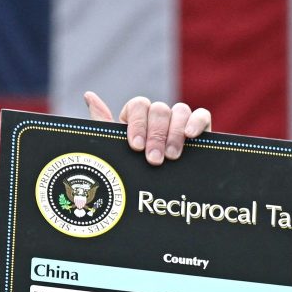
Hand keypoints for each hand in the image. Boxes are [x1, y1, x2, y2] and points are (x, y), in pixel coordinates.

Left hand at [84, 92, 212, 165]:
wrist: (157, 196)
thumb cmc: (133, 171)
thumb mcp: (116, 150)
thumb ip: (103, 123)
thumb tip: (89, 95)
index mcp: (137, 118)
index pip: (139, 104)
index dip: (138, 123)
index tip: (136, 146)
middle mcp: (159, 117)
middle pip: (159, 109)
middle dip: (156, 136)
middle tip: (153, 160)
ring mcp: (180, 122)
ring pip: (180, 110)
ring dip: (174, 134)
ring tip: (171, 157)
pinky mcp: (199, 129)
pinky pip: (202, 115)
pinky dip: (197, 122)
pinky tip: (190, 136)